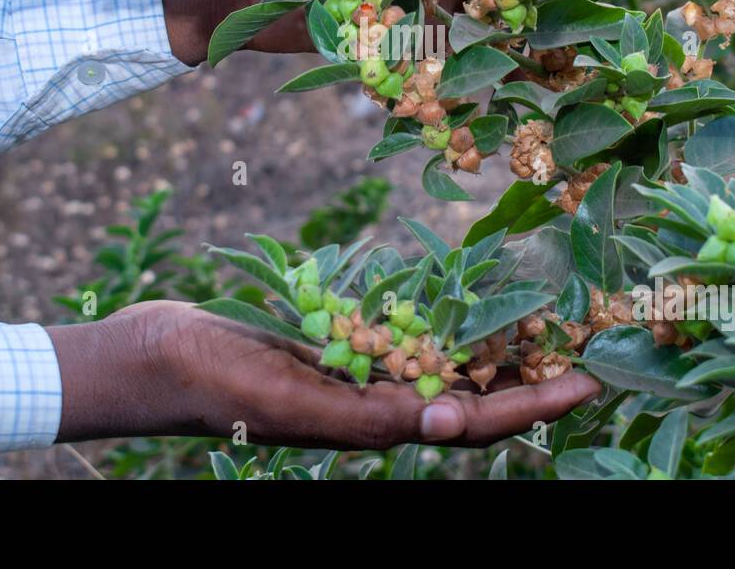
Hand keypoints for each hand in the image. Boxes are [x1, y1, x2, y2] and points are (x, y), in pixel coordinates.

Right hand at [49, 300, 600, 449]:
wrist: (148, 355)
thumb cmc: (206, 379)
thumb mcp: (283, 400)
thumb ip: (361, 417)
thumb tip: (445, 423)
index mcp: (367, 429)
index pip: (468, 425)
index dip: (530, 406)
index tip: (586, 381)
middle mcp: (369, 408)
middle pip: (467, 399)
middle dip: (526, 376)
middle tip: (583, 343)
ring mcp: (351, 377)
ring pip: (438, 368)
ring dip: (489, 350)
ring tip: (541, 323)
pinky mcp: (331, 348)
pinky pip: (398, 340)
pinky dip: (435, 325)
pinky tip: (460, 306)